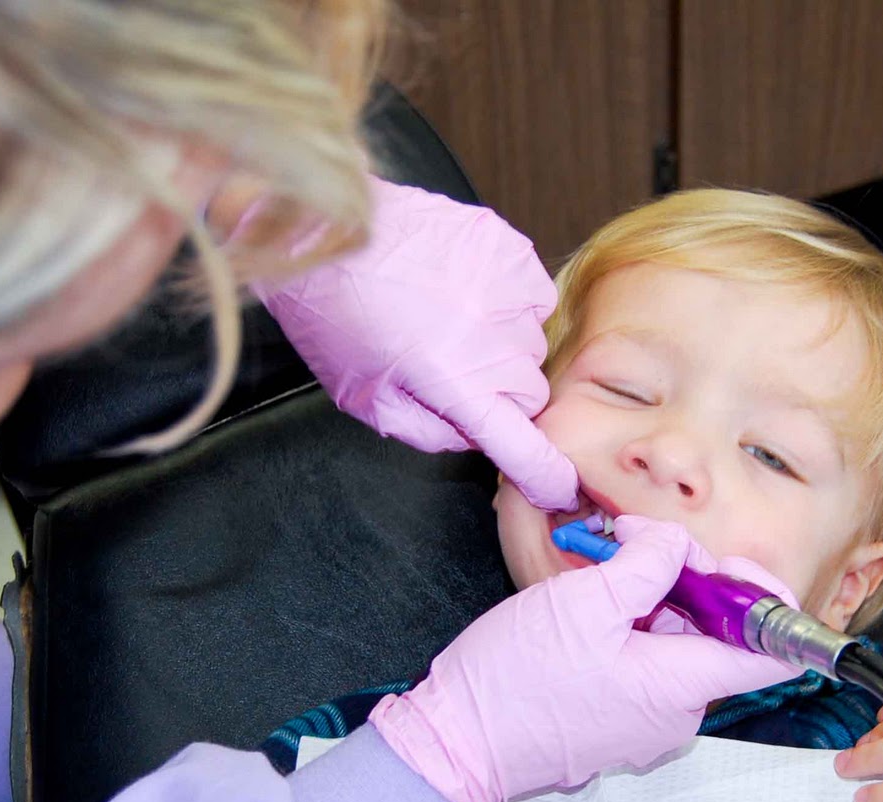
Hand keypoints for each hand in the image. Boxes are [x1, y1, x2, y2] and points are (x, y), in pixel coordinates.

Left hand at [256, 177, 578, 511]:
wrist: (325, 232)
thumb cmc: (334, 318)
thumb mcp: (368, 402)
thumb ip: (430, 434)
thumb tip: (475, 438)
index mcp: (457, 384)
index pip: (526, 447)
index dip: (544, 476)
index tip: (557, 488)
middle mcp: (493, 339)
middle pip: (531, 393)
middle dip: (499, 395)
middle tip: (451, 371)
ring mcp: (507, 287)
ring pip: (533, 341)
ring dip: (503, 344)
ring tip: (450, 320)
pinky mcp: (509, 246)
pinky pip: (533, 292)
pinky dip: (509, 301)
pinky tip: (466, 291)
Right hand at [372, 517, 801, 801]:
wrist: (457, 745)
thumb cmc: (515, 681)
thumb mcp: (584, 600)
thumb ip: (646, 564)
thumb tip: (676, 546)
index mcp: (681, 686)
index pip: (773, 655)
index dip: (768, 603)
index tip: (732, 566)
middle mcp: (675, 714)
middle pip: (717, 638)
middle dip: (686, 581)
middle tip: (633, 542)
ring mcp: (645, 724)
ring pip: (676, 649)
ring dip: (651, 602)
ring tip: (600, 568)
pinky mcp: (616, 725)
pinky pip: (644, 669)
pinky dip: (628, 631)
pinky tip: (588, 607)